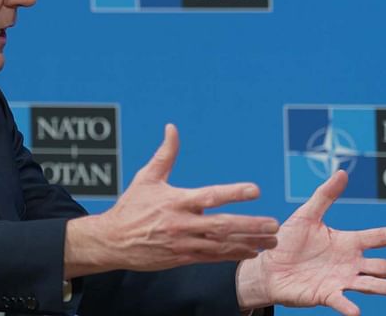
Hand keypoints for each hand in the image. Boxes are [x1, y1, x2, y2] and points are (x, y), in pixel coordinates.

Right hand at [65, 124, 278, 277]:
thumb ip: (165, 153)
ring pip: (221, 244)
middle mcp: (182, 223)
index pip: (210, 196)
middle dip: (250, 225)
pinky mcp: (182, 257)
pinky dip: (232, 255)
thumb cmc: (131, 205)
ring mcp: (184, 243)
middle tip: (273, 225)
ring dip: (248, 242)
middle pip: (222, 225)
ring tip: (271, 241)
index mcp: (176, 201)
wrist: (112, 241)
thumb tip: (172, 127)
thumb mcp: (147, 177)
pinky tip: (251, 252)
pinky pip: (212, 257)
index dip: (233, 192)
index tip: (255, 190)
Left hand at [236, 170, 385, 315]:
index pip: (379, 238)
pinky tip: (356, 311)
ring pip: (369, 285)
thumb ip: (325, 195)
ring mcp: (339, 280)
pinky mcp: (324, 295)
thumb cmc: (288, 239)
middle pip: (382, 265)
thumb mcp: (307, 213)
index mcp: (347, 242)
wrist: (268, 265)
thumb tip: (343, 172)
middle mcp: (348, 263)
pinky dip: (348, 307)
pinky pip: (339, 301)